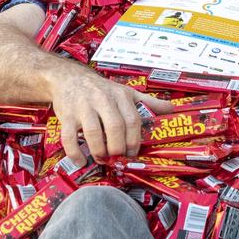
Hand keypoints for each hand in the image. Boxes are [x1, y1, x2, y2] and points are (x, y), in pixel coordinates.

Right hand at [48, 69, 172, 164]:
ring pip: (93, 133)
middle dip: (118, 148)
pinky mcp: (66, 114)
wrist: (69, 78)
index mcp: (120, 96)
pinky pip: (69, 137)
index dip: (134, 142)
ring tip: (102, 159)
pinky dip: (75, 153)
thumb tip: (172, 110)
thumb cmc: (101, 89)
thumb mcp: (126, 92)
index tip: (132, 154)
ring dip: (99, 152)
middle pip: (115, 128)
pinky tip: (81, 160)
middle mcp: (102, 99)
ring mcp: (83, 106)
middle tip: (117, 158)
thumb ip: (148, 102)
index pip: (132, 121)